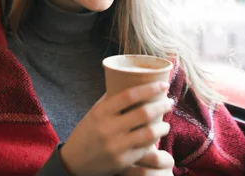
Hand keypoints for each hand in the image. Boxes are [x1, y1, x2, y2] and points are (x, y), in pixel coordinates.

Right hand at [59, 81, 173, 175]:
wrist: (74, 162)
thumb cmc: (87, 132)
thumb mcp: (95, 113)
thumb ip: (112, 100)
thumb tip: (133, 82)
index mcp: (102, 112)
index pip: (130, 95)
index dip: (150, 88)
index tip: (163, 84)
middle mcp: (109, 128)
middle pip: (143, 113)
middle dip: (162, 106)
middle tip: (170, 101)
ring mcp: (116, 146)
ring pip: (149, 133)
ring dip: (163, 127)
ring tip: (166, 123)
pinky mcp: (123, 161)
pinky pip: (145, 149)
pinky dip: (154, 141)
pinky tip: (157, 136)